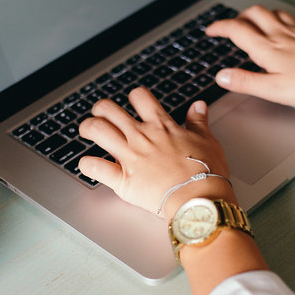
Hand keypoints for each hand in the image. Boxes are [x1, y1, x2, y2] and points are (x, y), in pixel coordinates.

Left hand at [78, 88, 233, 216]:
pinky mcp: (123, 180)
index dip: (134, 96)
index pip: (140, 97)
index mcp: (162, 126)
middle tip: (101, 115)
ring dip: (88, 128)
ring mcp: (130, 157)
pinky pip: (95, 167)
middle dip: (101, 109)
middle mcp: (142, 137)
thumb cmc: (206, 172)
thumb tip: (198, 106)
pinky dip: (87, 164)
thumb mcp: (208, 141)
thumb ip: (198, 122)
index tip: (133, 102)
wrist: (200, 198)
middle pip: (109, 109)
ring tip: (87, 131)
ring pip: (97, 130)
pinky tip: (88, 164)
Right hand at [207, 6, 294, 109]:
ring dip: (263, 14)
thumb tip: (222, 76)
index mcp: (267, 48)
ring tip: (257, 22)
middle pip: (255, 13)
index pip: (236, 29)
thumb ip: (245, 81)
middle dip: (240, 16)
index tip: (211, 30)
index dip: (220, 27)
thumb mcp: (273, 90)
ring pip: (276, 13)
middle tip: (232, 25)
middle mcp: (281, 34)